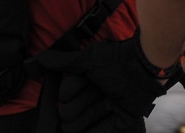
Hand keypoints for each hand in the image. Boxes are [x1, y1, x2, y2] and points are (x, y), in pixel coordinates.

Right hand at [37, 38, 166, 132]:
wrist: (145, 66)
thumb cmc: (116, 60)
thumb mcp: (88, 59)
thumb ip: (64, 61)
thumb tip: (39, 59)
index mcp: (89, 78)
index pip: (67, 93)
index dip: (69, 92)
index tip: (74, 89)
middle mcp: (98, 92)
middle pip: (72, 110)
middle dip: (73, 109)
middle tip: (79, 105)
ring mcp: (110, 106)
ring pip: (85, 122)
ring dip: (78, 123)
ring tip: (75, 123)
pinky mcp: (123, 117)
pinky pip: (105, 131)